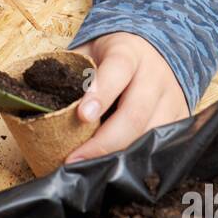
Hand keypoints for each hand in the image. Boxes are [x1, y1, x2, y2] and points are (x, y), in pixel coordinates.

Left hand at [64, 32, 188, 162]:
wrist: (159, 46)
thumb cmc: (114, 54)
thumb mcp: (92, 51)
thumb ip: (71, 72)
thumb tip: (37, 99)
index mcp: (129, 53)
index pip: (117, 71)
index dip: (100, 93)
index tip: (82, 116)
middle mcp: (155, 76)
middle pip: (135, 113)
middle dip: (104, 142)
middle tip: (74, 161)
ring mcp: (172, 98)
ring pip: (150, 135)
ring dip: (119, 156)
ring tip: (91, 171)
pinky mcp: (180, 118)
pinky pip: (162, 146)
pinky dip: (137, 160)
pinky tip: (114, 170)